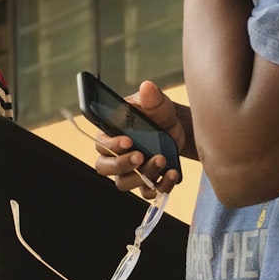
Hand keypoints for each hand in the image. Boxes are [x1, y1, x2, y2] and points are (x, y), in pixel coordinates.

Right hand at [93, 81, 186, 197]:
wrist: (177, 128)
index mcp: (110, 134)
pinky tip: (173, 174)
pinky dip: (161, 187)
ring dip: (143, 175)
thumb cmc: (158, 114)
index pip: (101, 144)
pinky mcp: (146, 182)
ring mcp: (130, 171)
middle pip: (105, 168)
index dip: (112, 146)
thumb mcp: (157, 104)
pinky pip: (148, 192)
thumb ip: (151, 97)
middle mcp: (114, 156)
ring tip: (162, 160)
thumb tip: (147, 87)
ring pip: (125, 182)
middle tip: (140, 156)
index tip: (128, 141)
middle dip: (122, 165)